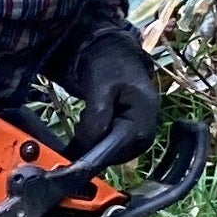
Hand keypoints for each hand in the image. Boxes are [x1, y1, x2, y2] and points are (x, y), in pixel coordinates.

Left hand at [65, 26, 163, 173]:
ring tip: (90, 114)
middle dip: (90, 144)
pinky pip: (107, 150)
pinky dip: (95, 140)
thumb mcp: (100, 86)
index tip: (71, 158)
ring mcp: (139, 140)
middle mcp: (145, 136)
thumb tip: (88, 145)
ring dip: (91, 142)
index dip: (92, 157)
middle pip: (111, 156)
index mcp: (143, 121)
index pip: (116, 148)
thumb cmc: (111, 66)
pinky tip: (93, 121)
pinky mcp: (130, 141)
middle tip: (83, 119)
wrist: (116, 58)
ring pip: (107, 155)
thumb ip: (96, 116)